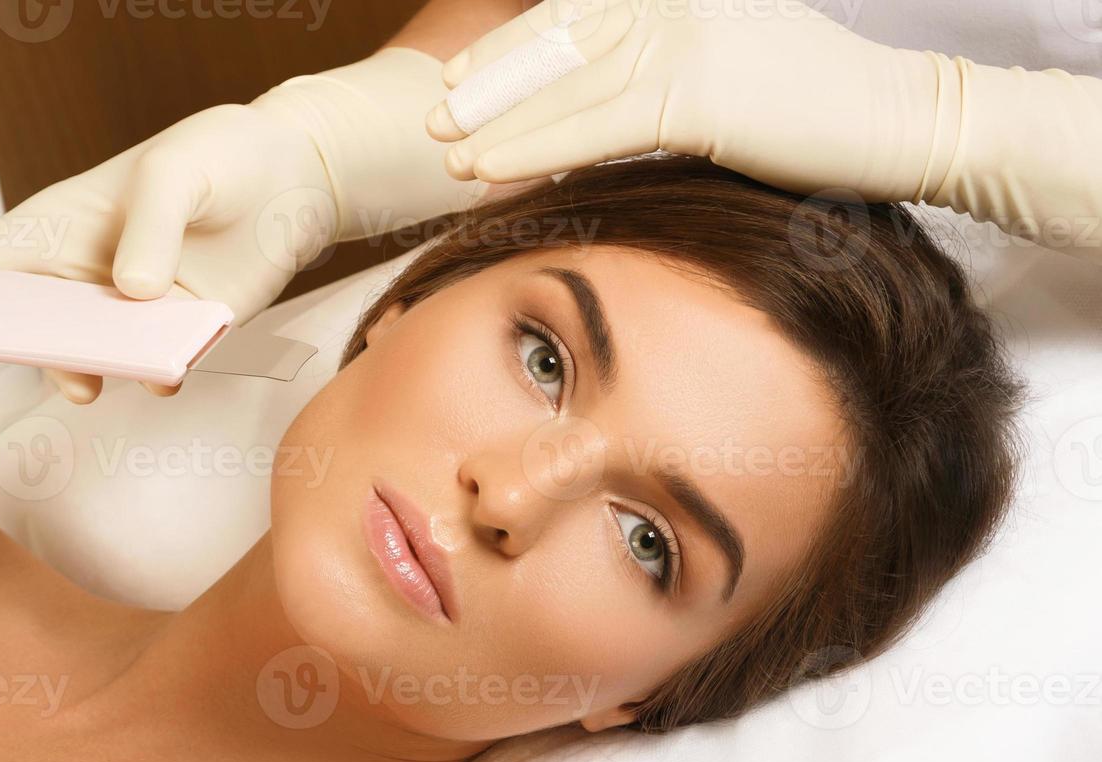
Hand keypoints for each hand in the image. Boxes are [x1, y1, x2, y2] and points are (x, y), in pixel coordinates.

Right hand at [0, 104, 343, 402]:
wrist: (296, 180)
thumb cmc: (222, 155)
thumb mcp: (180, 171)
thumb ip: (150, 228)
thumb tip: (131, 297)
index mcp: (58, 224)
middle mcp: (81, 276)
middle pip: (17, 327)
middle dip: (18, 355)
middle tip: (61, 367)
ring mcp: (125, 312)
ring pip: (80, 361)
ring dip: (86, 376)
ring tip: (113, 373)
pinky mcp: (174, 334)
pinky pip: (146, 372)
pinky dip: (150, 380)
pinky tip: (171, 369)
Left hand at [425, 0, 942, 204]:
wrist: (904, 122)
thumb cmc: (823, 113)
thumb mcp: (738, 76)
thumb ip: (675, 80)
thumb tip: (630, 107)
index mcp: (680, 0)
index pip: (577, 20)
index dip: (513, 50)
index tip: (461, 82)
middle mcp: (675, 9)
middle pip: (558, 46)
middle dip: (489, 83)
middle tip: (433, 115)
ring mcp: (686, 44)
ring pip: (566, 88)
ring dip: (497, 122)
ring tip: (445, 151)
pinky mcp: (698, 96)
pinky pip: (594, 128)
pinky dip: (534, 148)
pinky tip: (488, 168)